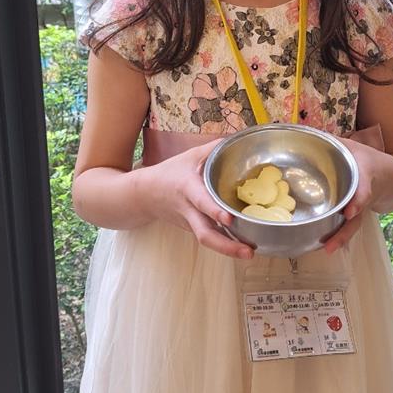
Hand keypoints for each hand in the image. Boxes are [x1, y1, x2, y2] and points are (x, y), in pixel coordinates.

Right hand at [149, 139, 254, 259]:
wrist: (144, 195)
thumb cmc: (169, 173)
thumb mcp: (190, 156)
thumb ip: (214, 149)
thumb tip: (239, 139)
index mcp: (187, 189)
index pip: (201, 202)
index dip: (215, 211)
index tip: (229, 219)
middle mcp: (188, 210)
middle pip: (205, 234)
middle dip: (226, 246)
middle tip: (248, 252)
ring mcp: (189, 223)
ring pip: (207, 240)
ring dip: (228, 250)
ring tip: (249, 253)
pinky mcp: (192, 229)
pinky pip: (209, 237)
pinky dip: (225, 243)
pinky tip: (242, 246)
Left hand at [321, 137, 383, 255]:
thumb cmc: (368, 158)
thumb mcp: (352, 145)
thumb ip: (330, 142)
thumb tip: (299, 134)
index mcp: (366, 174)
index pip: (364, 188)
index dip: (358, 200)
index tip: (350, 212)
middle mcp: (365, 194)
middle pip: (357, 214)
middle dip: (345, 229)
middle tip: (332, 242)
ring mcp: (362, 208)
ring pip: (353, 225)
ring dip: (341, 238)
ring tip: (328, 249)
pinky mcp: (356, 215)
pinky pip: (348, 227)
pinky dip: (338, 237)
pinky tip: (325, 246)